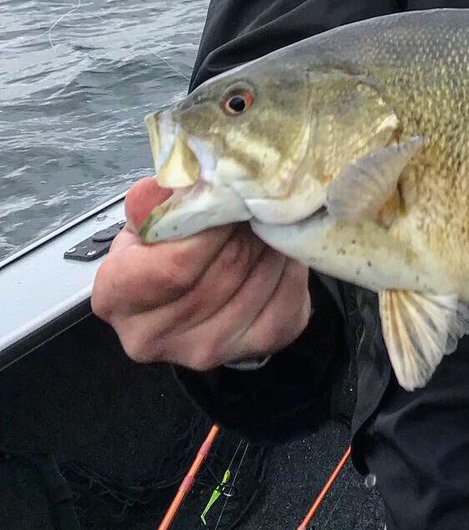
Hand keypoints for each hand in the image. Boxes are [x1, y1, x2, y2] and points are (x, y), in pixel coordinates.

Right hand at [91, 176, 311, 371]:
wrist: (185, 294)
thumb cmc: (164, 250)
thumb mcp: (149, 219)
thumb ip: (158, 200)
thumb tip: (186, 179)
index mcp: (116, 296)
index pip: (174, 266)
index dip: (212, 228)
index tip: (230, 198)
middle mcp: (152, 335)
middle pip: (224, 270)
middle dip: (247, 229)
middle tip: (257, 203)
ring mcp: (203, 350)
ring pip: (258, 282)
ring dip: (271, 244)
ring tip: (267, 225)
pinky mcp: (251, 348)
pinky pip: (287, 299)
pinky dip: (291, 269)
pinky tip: (281, 252)